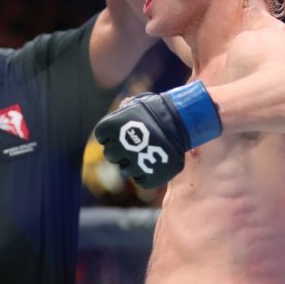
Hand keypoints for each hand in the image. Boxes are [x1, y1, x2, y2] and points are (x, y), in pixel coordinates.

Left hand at [94, 81, 221, 187]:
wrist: (182, 121)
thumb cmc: (159, 110)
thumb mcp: (138, 105)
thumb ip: (125, 111)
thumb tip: (122, 108)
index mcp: (111, 127)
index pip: (101, 136)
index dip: (110, 135)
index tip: (121, 132)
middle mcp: (119, 147)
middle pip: (110, 155)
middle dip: (120, 151)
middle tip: (135, 145)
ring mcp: (134, 164)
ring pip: (125, 170)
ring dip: (133, 163)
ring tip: (147, 153)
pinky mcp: (150, 177)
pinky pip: (141, 180)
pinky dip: (146, 174)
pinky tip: (154, 163)